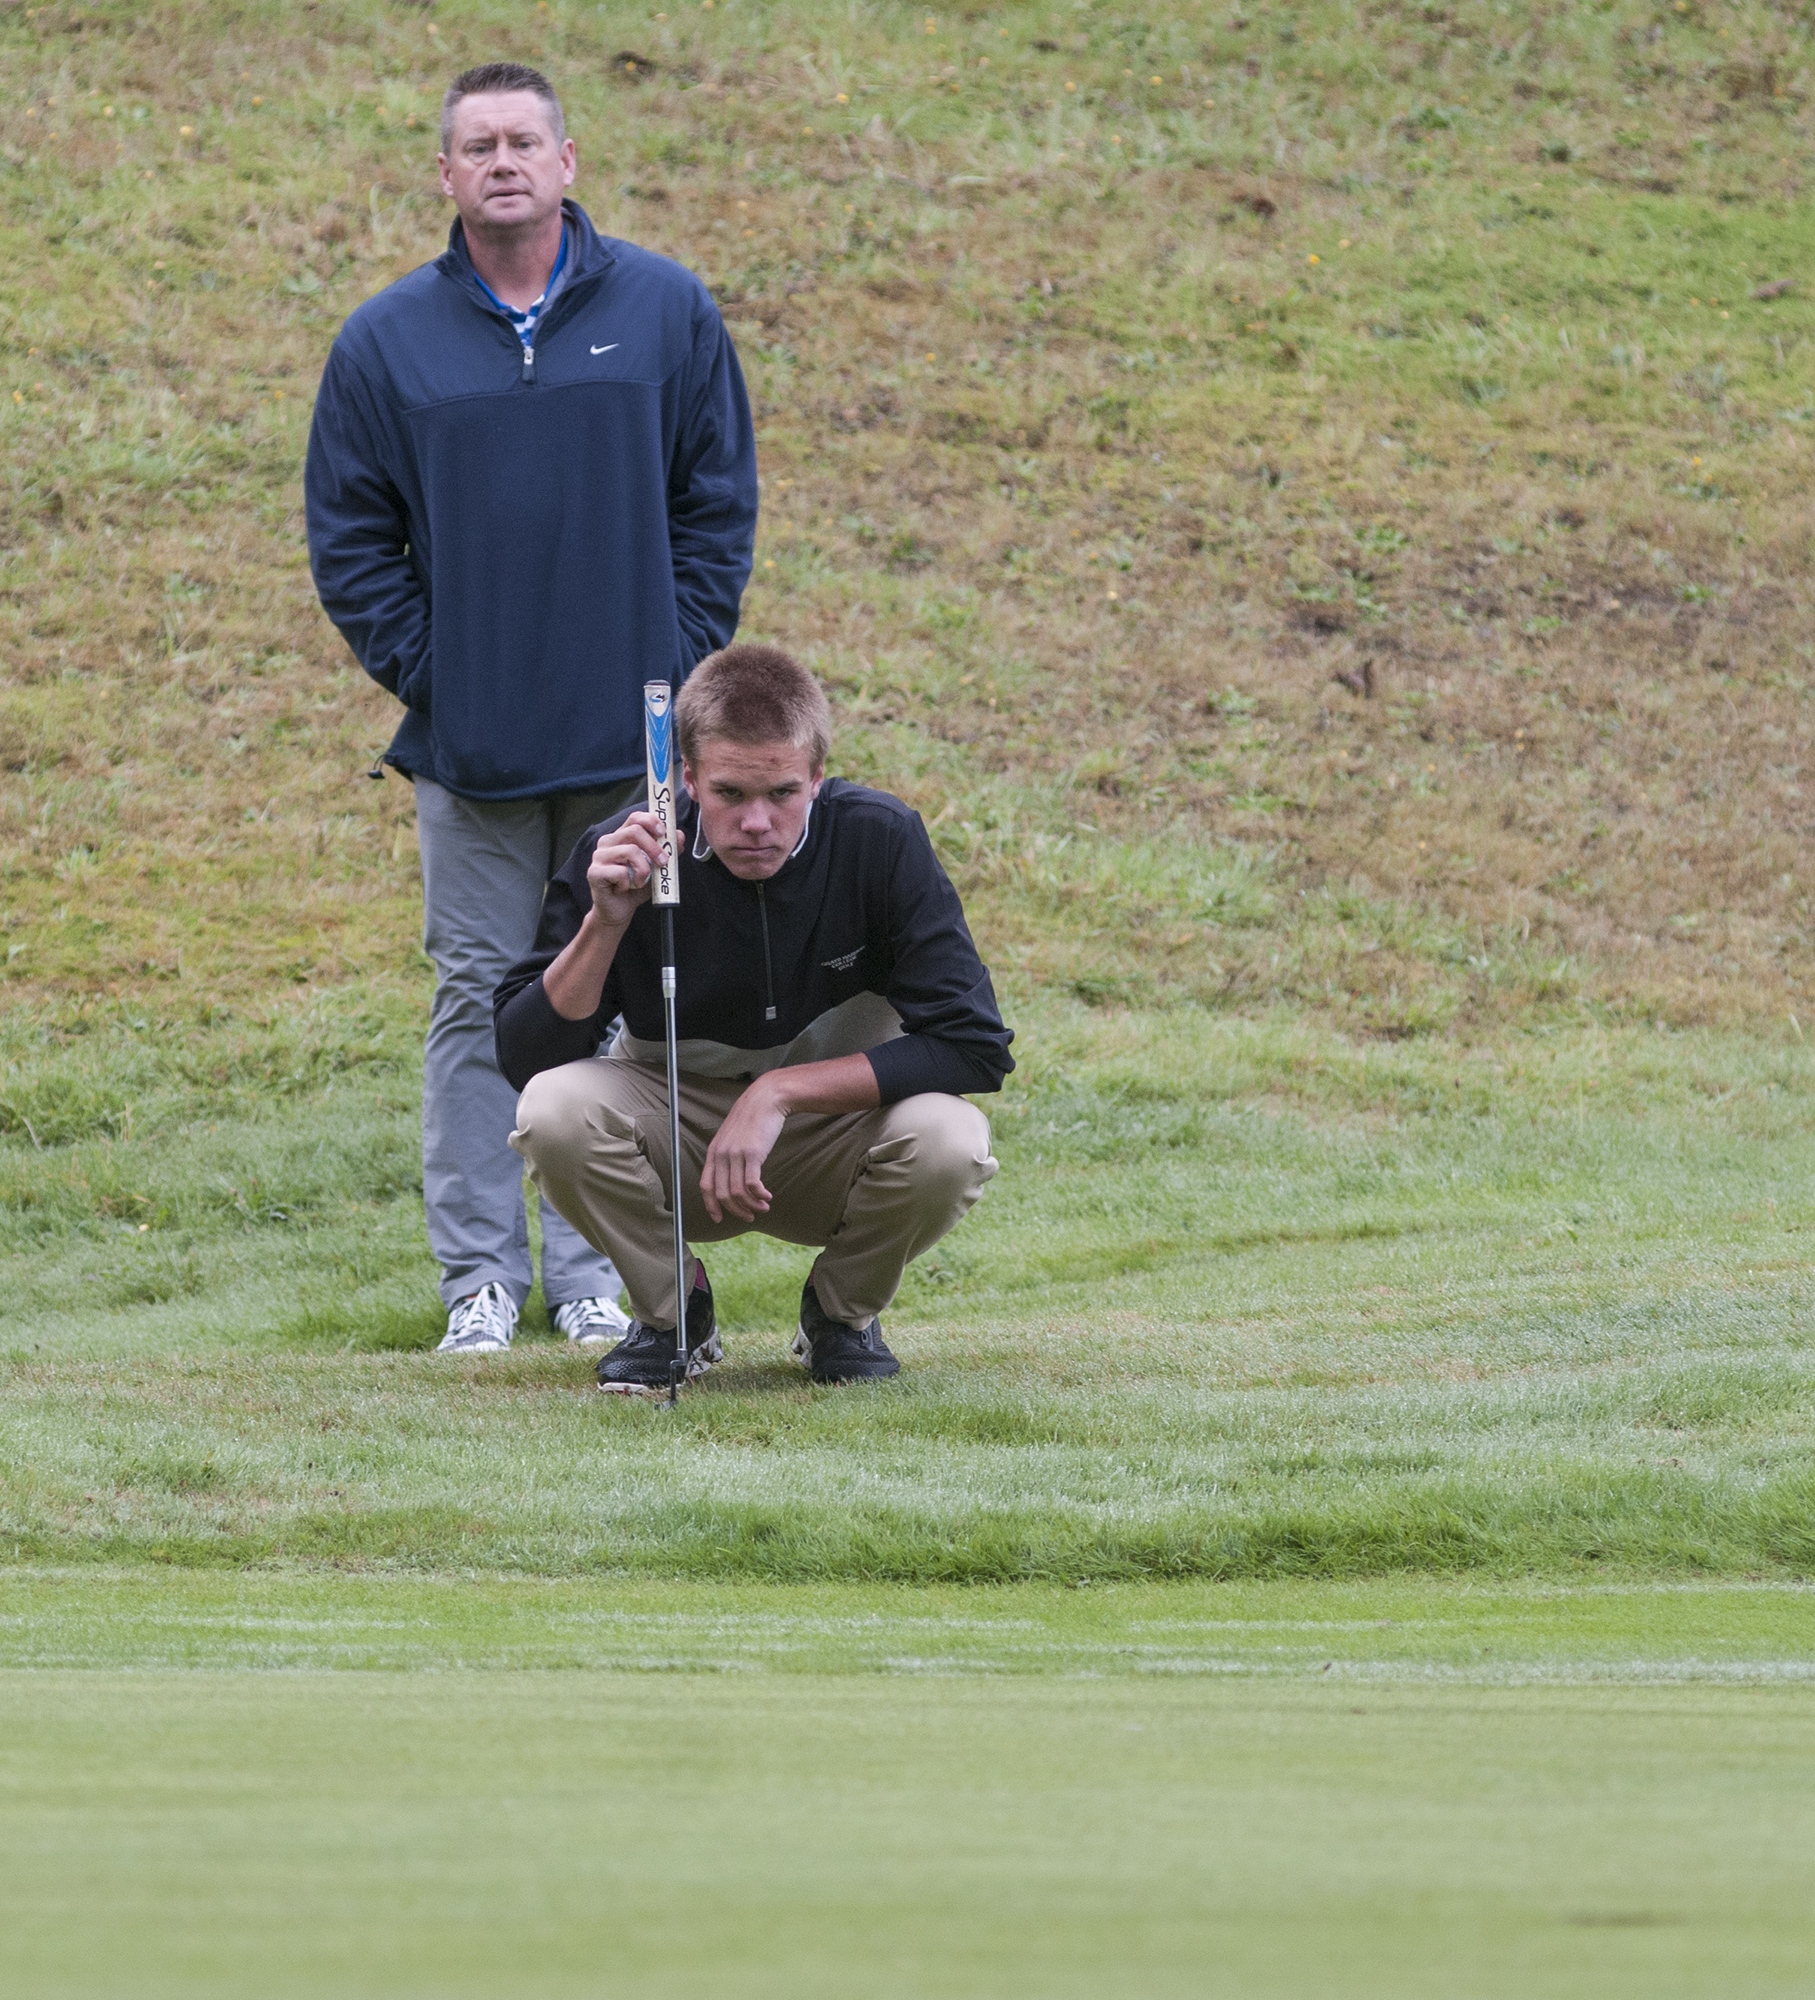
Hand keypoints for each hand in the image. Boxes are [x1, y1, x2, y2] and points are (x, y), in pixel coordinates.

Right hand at [586, 812, 684, 929]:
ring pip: (630, 851)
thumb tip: (679, 836)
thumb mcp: (656, 868)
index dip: (651, 820)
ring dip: (643, 870)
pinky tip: (624, 888)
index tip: (663, 832)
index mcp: (622, 836)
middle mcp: (608, 842)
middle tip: (663, 862)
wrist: (620, 911)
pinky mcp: (594, 872)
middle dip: (654, 847)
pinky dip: (629, 883)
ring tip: (641, 882)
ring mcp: (599, 856)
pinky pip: (620, 872)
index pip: (635, 818)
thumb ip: (667, 851)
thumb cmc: (636, 886)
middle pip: (634, 831)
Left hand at [700, 1074, 787, 1223]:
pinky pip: (753, 1184)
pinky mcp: (753, 1153)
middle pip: (722, 1194)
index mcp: (713, 1151)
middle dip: (736, 1211)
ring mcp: (736, 1154)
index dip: (711, 1206)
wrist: (766, 1099)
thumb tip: (731, 1179)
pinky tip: (768, 1196)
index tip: (719, 1219)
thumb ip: (727, 1155)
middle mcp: (721, 1154)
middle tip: (750, 1216)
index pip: (705, 1186)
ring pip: (738, 1192)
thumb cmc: (752, 1118)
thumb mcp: (732, 1136)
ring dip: (752, 1205)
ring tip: (763, 1207)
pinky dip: (760, 1195)